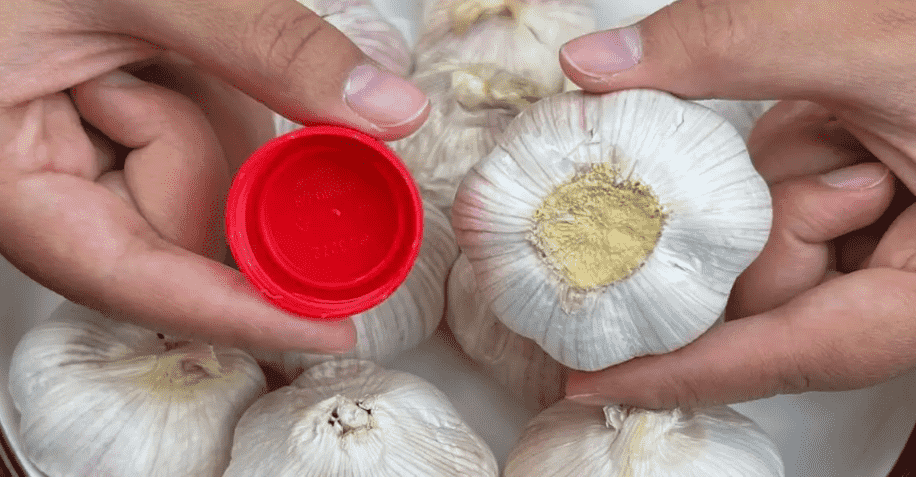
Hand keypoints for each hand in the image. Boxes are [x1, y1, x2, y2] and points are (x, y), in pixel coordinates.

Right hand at [0, 0, 429, 353]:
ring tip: (137, 45)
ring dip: (207, 113)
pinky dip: (207, 107)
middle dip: (203, 146)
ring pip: (199, 193)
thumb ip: (261, 44)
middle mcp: (42, 196)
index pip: (130, 278)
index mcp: (9, 178)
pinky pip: (197, 157)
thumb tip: (385, 111)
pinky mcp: (114, 150)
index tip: (327, 328)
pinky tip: (156, 60)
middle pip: (179, 236)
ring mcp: (81, 174)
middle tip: (153, 61)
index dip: (237, 311)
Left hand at [561, 0, 915, 407]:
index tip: (590, 382)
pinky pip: (790, 201)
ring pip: (771, 241)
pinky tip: (853, 126)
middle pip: (769, 293)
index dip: (676, 371)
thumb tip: (594, 64)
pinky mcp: (868, 209)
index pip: (780, 353)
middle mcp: (901, 288)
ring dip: (792, 171)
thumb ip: (736, 48)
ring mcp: (881, 248)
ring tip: (871, 128)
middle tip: (854, 159)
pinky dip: (797, 157)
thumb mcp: (884, 44)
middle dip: (775, 216)